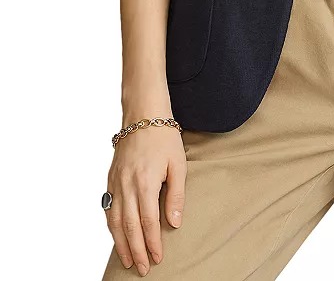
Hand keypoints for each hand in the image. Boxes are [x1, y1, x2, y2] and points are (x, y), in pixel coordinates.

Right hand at [105, 123, 186, 274]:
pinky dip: (111, 226)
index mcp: (145, 183)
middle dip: (136, 250)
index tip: (158, 258)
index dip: (153, 243)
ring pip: (115, 221)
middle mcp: (126, 186)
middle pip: (130, 227)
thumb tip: (174, 222)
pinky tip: (117, 236)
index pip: (148, 222)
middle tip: (143, 268)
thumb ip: (176, 194)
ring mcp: (116, 183)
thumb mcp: (178, 164)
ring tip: (128, 260)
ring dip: (121, 243)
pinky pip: (108, 208)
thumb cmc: (164, 137)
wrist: (143, 115)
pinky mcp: (110, 179)